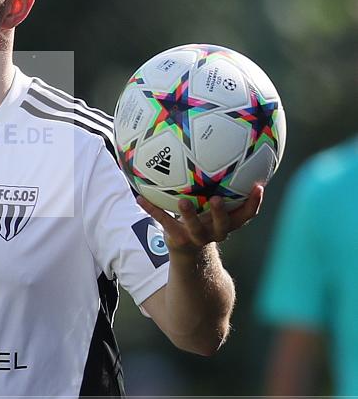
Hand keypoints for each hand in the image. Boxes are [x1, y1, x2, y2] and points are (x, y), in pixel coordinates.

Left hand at [136, 186, 263, 254]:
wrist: (186, 249)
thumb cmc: (202, 218)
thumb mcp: (212, 205)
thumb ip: (219, 185)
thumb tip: (219, 149)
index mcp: (228, 223)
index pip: (247, 215)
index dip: (254, 202)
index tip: (258, 186)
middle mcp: (215, 232)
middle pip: (223, 225)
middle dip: (220, 213)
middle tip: (216, 199)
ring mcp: (196, 237)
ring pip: (194, 228)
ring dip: (189, 215)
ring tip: (182, 201)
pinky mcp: (177, 238)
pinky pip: (164, 221)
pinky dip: (152, 209)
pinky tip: (140, 197)